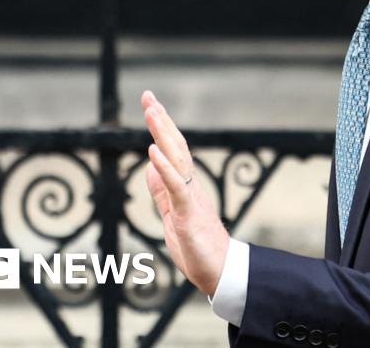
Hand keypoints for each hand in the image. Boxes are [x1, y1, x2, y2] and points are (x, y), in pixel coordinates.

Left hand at [142, 90, 229, 296]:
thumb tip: (149, 167)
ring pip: (177, 159)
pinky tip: (152, 152)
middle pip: (175, 146)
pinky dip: (164, 168)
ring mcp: (190, 197)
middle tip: (149, 96)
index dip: (161, 126)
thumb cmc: (198, 247)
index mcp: (185, 185)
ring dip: (163, 135)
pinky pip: (176, 187)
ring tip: (152, 112)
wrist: (220, 271)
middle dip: (161, 121)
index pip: (171, 149)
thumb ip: (162, 191)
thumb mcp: (172, 215)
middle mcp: (190, 185)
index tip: (151, 104)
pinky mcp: (189, 213)